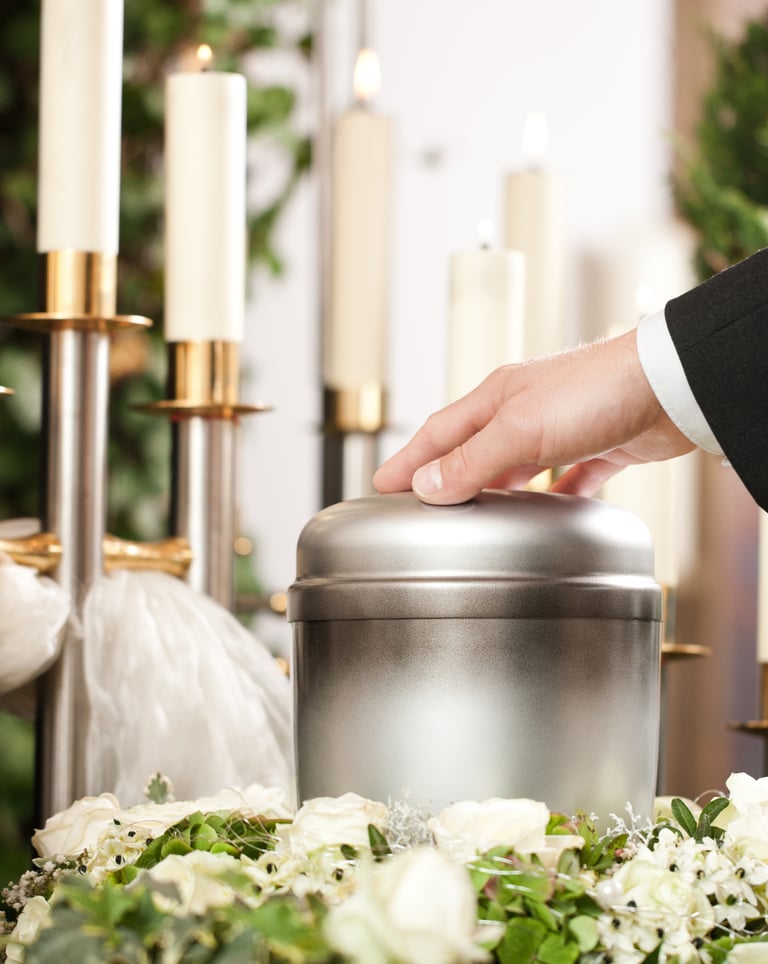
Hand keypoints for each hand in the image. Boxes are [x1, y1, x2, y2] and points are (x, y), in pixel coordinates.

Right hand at [373, 330, 694, 504]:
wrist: (671, 386)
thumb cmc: (597, 391)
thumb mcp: (520, 429)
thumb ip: (472, 459)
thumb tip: (426, 486)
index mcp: (497, 399)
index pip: (439, 433)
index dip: (409, 460)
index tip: (383, 483)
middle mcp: (526, 411)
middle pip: (472, 447)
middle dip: (444, 473)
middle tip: (419, 500)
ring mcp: (562, 429)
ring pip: (516, 464)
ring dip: (493, 487)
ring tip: (475, 512)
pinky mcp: (598, 447)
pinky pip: (567, 478)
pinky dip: (552, 496)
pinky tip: (550, 513)